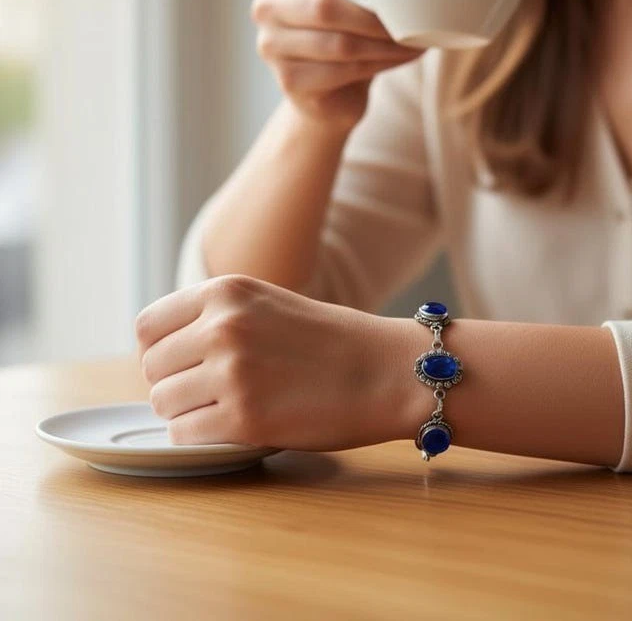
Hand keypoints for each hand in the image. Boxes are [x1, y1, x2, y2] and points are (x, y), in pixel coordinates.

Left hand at [134, 275, 411, 448]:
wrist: (388, 370)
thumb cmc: (334, 341)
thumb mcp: (269, 304)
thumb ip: (218, 318)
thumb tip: (162, 353)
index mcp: (226, 290)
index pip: (147, 326)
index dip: (160, 351)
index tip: (182, 365)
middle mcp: (222, 325)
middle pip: (152, 368)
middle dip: (175, 384)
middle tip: (211, 393)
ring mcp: (232, 371)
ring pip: (163, 403)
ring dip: (187, 412)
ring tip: (228, 408)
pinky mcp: (244, 417)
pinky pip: (184, 434)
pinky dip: (201, 436)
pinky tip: (236, 427)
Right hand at [250, 0, 422, 132]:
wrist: (329, 92)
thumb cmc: (346, 32)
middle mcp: (271, 6)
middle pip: (326, 6)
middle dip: (376, 18)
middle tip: (413, 23)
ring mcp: (274, 46)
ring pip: (340, 44)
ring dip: (384, 46)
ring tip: (415, 43)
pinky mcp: (290, 81)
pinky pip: (342, 72)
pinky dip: (380, 65)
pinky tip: (400, 59)